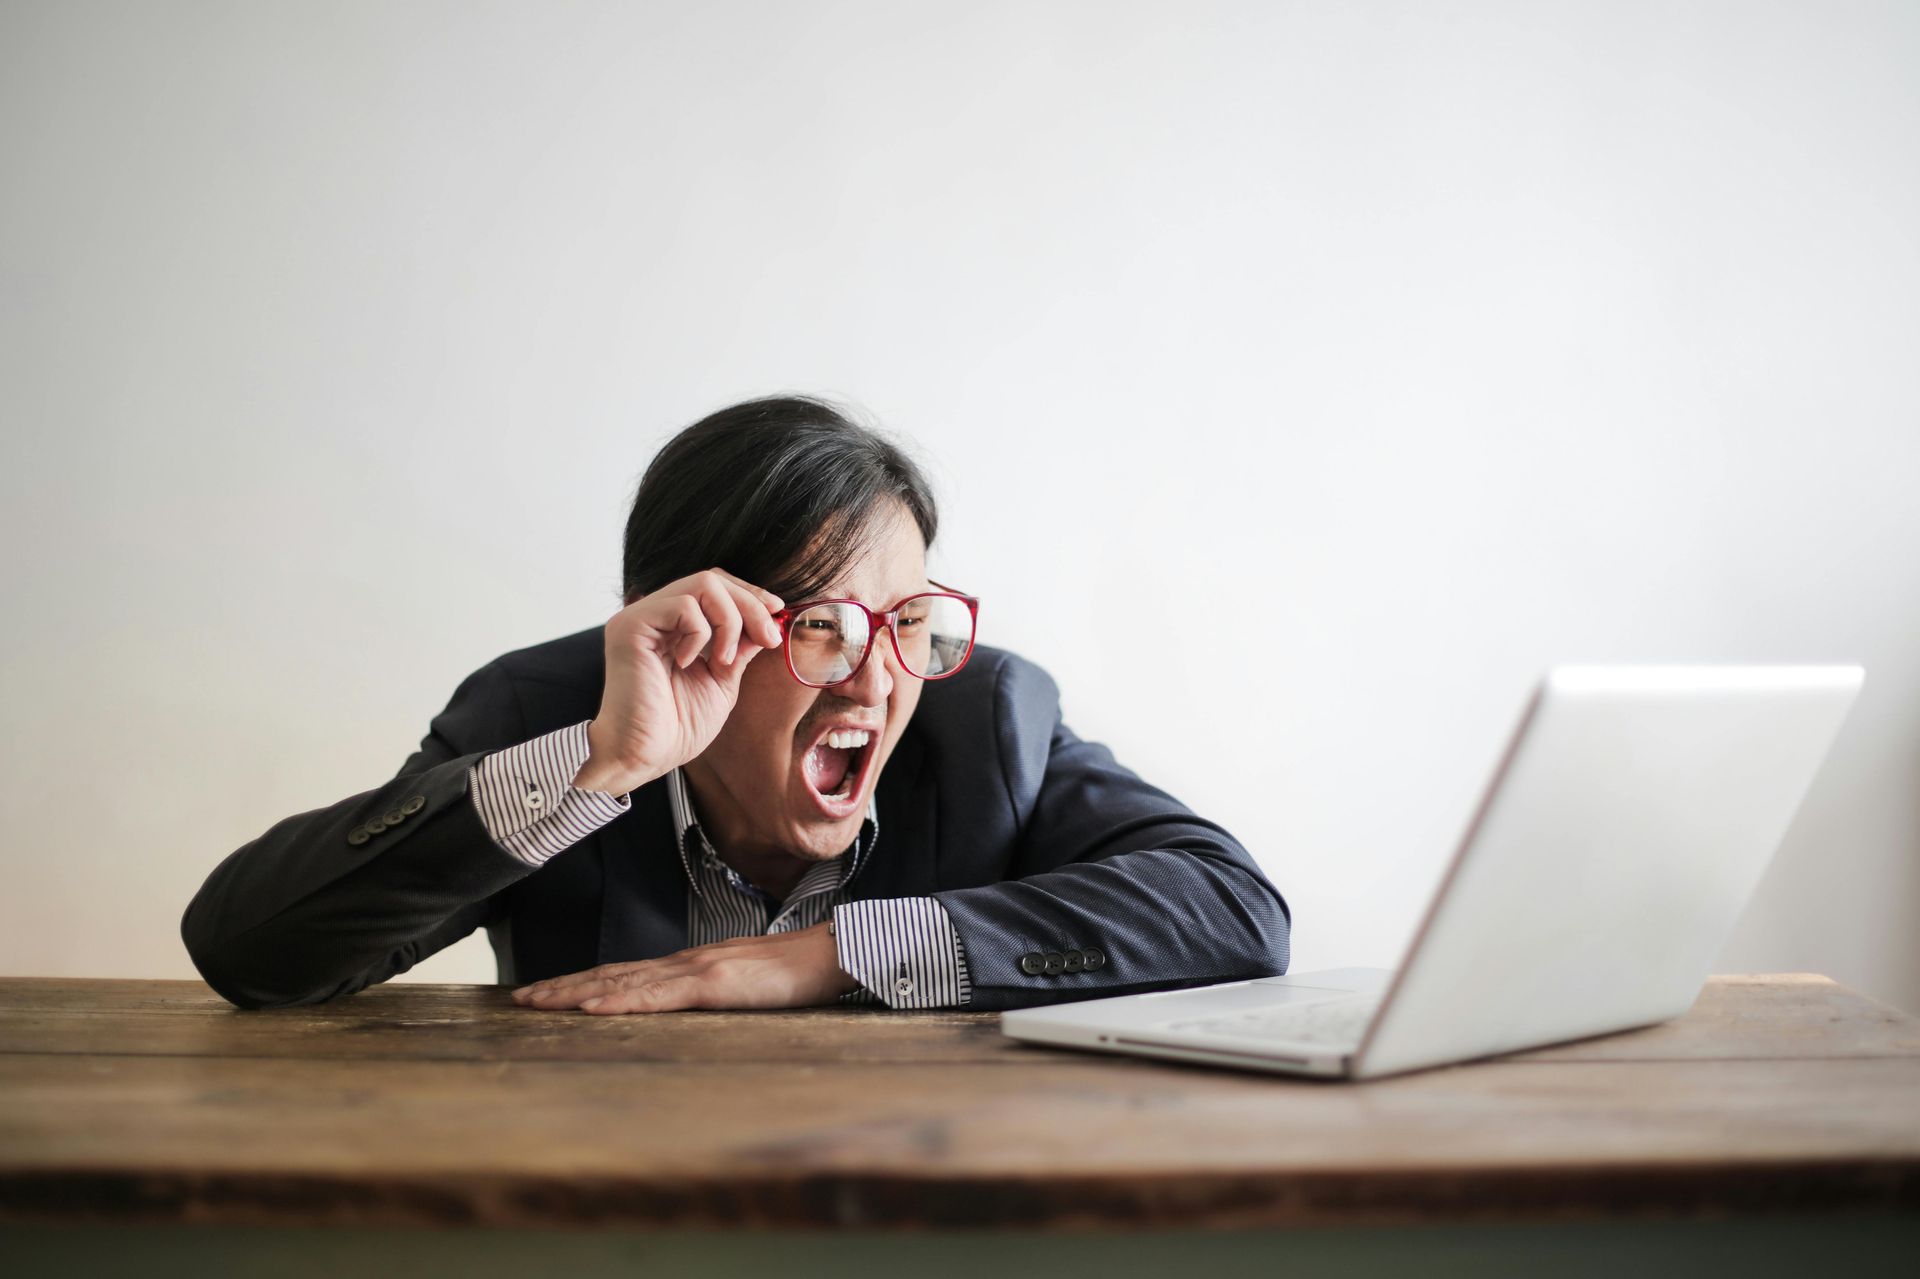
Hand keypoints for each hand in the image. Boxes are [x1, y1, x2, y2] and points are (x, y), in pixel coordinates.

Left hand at [509, 923, 860, 1012]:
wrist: (834, 953)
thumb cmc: (799, 972)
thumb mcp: (747, 986)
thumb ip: (716, 993)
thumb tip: (690, 1007)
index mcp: (693, 965)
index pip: (627, 973)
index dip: (585, 981)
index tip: (548, 991)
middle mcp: (687, 962)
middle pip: (614, 973)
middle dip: (564, 986)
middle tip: (520, 997)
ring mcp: (700, 969)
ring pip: (626, 981)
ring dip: (578, 992)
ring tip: (539, 1002)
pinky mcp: (716, 983)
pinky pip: (659, 995)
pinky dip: (621, 1000)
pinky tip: (593, 1007)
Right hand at [572, 568, 785, 796]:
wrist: (645, 756)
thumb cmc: (677, 727)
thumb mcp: (722, 680)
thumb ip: (739, 647)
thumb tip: (767, 621)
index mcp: (671, 626)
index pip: (713, 587)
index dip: (748, 594)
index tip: (776, 612)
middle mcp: (653, 615)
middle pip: (712, 579)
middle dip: (749, 605)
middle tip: (768, 637)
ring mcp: (640, 617)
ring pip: (702, 584)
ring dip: (729, 621)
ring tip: (723, 661)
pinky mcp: (630, 627)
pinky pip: (683, 606)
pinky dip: (700, 633)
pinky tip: (689, 663)